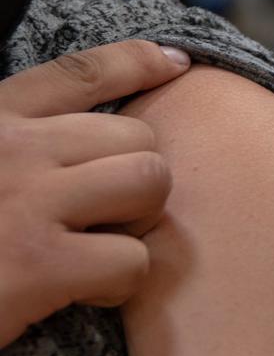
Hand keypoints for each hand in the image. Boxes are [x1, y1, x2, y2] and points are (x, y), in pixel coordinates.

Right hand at [0, 40, 190, 346]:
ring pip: (148, 182)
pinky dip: (120, 284)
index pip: (79, 74)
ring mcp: (26, 200)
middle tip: (104, 219)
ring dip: (138, 225)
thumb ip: (21, 146)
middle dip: (138, 182)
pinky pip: (134, 259)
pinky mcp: (38, 264)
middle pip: (137, 138)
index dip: (136, 63)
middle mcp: (12, 147)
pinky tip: (85, 292)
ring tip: (99, 248)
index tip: (175, 62)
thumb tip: (82, 138)